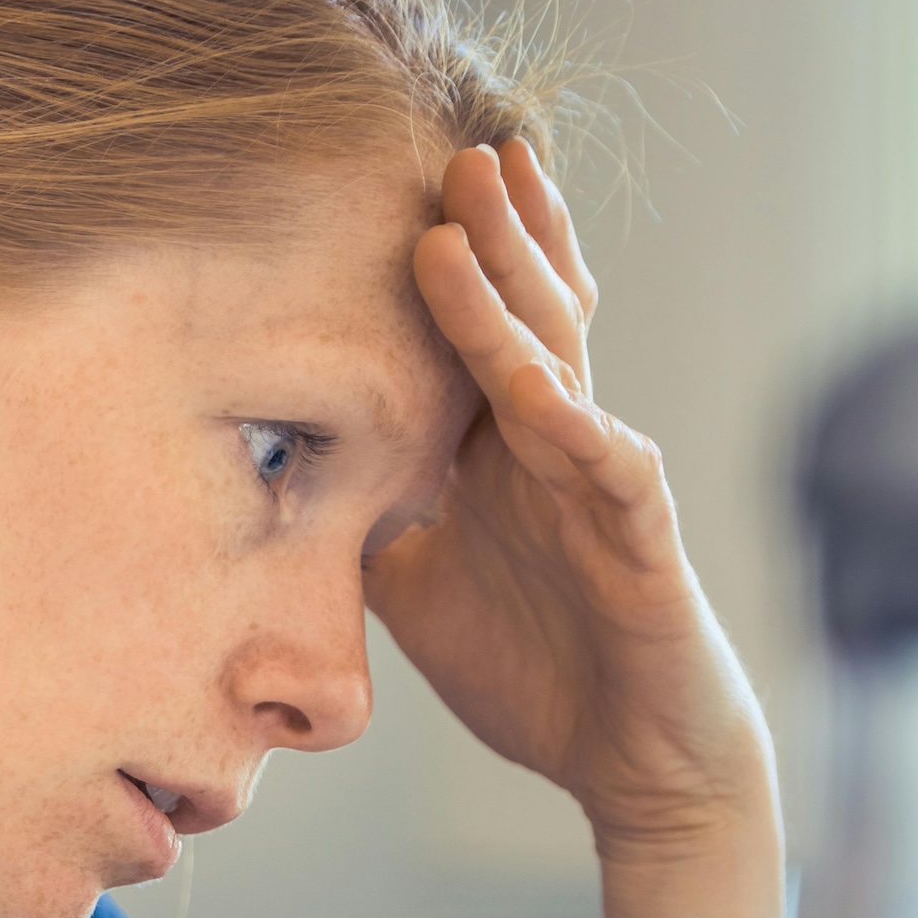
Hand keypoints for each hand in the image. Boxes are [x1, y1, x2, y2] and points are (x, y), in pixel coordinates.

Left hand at [364, 140, 775, 850]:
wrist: (627, 761)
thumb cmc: (531, 662)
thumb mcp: (414, 585)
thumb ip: (363, 522)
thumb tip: (274, 485)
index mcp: (502, 454)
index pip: (478, 338)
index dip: (455, 265)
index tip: (405, 191)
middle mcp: (553, 453)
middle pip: (524, 323)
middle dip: (490, 239)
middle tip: (454, 157)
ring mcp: (601, 491)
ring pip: (558, 374)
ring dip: (510, 303)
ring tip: (465, 230)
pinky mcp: (643, 548)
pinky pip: (614, 475)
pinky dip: (577, 430)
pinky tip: (536, 390)